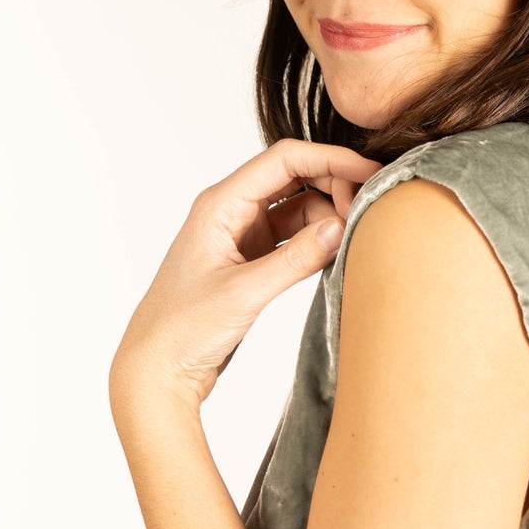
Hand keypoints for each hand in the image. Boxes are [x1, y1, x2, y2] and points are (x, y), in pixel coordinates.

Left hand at [110, 137, 382, 411]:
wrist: (157, 368)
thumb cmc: (182, 329)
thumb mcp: (244, 293)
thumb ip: (296, 259)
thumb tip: (342, 227)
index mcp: (220, 204)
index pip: (284, 160)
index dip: (331, 160)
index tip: (370, 174)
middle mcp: (231, 211)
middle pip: (295, 176)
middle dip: (334, 186)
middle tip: (367, 212)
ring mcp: (242, 235)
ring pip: (298, 207)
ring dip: (329, 216)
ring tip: (354, 239)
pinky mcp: (251, 260)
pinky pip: (294, 237)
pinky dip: (317, 241)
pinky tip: (336, 254)